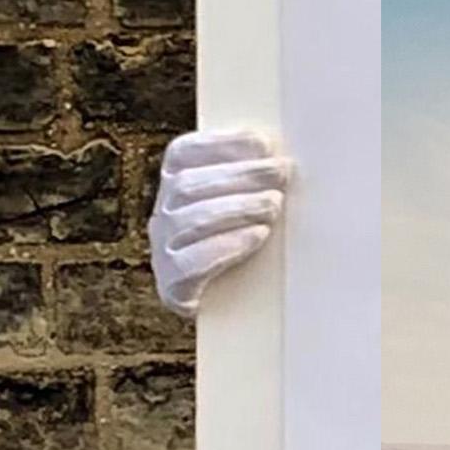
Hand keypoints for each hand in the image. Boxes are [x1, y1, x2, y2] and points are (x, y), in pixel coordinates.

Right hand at [148, 129, 290, 318]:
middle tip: (281, 173)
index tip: (263, 143)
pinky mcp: (173, 286)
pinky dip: (226, 245)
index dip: (220, 143)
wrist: (234, 306)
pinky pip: (189, 263)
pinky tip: (257, 235)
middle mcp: (163, 214)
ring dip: (237, 208)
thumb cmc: (248, 243)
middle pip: (188, 185)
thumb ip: (257, 179)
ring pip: (188, 220)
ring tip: (274, 205)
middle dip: (240, 175)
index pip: (183, 153)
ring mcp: (163, 250)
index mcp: (175, 185)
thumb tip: (287, 156)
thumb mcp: (249, 205)